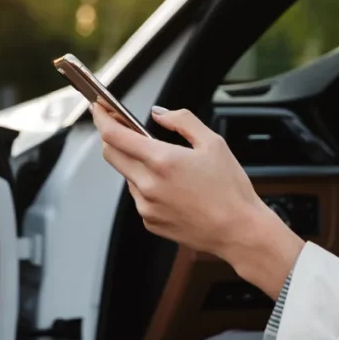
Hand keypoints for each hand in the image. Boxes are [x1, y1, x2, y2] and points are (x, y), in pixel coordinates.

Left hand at [90, 102, 303, 297]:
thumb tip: (160, 114)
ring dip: (135, 163)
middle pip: (111, 154)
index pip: (115, 135)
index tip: (99, 108)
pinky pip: (139, 197)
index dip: (103, 118)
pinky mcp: (150, 222)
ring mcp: (146, 206)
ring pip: (127, 176)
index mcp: (162, 161)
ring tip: (167, 164)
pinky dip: (147, 186)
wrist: (239, 231)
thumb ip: (182, 121)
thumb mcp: (213, 142)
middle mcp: (148, 185)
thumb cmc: (230, 190)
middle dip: (112, 137)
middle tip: (123, 127)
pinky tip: (173, 187)